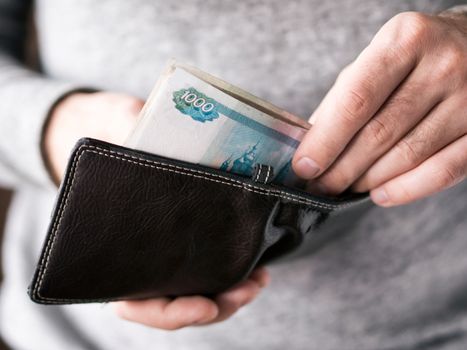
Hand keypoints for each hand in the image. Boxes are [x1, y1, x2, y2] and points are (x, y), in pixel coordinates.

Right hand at [44, 92, 269, 329]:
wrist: (128, 123)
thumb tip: (136, 134)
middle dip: (216, 307)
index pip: (135, 303)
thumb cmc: (117, 129)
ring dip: (232, 295)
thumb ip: (124, 134)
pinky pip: (215, 269)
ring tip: (259, 280)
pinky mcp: (196, 237)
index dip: (169, 313)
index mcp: (117, 248)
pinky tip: (260, 267)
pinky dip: (237, 276)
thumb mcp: (118, 126)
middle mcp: (145, 257)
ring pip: (200, 294)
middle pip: (177, 305)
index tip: (203, 305)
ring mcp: (172, 250)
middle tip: (246, 290)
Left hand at [292, 11, 466, 206]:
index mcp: (405, 40)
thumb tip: (312, 146)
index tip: (304, 166)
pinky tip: (380, 194)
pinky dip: (406, 189)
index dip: (325, 140)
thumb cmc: (413, 57)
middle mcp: (443, 65)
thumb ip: (344, 98)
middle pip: (379, 133)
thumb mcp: (376, 59)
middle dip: (341, 169)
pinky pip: (443, 171)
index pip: (355, 101)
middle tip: (320, 185)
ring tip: (345, 187)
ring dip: (368, 180)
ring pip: (408, 156)